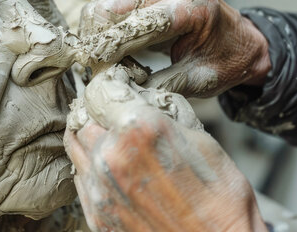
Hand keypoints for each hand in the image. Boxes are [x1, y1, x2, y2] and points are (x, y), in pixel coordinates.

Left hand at [64, 68, 266, 231]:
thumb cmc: (221, 199)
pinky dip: (91, 165)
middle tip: (117, 113)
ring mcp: (99, 188)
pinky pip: (80, 176)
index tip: (117, 85)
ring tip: (114, 139)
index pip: (100, 88)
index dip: (110, 83)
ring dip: (91, 135)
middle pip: (83, 115)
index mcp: (138, 129)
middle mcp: (111, 156)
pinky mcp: (96, 214)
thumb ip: (163, 109)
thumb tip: (142, 95)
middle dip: (99, 109)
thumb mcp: (200, 137)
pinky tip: (115, 168)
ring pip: (75, 144)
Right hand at [79, 0, 270, 96]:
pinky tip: (112, 47)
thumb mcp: (199, 81)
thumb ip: (160, 85)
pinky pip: (113, 1)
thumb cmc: (226, 62)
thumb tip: (119, 90)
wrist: (242, 40)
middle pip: (111, 4)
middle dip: (96, 38)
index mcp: (194, 6)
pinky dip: (104, 26)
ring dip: (97, 32)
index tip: (94, 69)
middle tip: (92, 66)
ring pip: (106, 1)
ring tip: (103, 60)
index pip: (138, 22)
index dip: (110, 47)